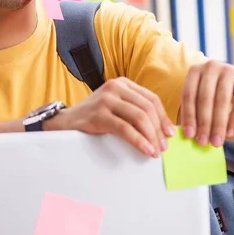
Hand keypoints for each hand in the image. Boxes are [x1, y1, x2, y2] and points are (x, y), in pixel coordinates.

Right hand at [48, 77, 175, 157]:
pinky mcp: (99, 114)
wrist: (64, 122)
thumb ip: (134, 110)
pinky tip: (145, 150)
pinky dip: (139, 141)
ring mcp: (106, 99)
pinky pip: (125, 128)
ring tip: (155, 151)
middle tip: (163, 147)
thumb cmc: (94, 117)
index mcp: (123, 83)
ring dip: (151, 136)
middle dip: (158, 129)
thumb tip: (162, 130)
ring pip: (139, 117)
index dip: (163, 117)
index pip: (151, 98)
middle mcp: (115, 87)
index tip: (170, 134)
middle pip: (147, 108)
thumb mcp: (116, 106)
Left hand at [179, 61, 233, 147]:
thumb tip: (187, 135)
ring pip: (222, 100)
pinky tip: (230, 133)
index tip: (189, 135)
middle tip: (203, 142)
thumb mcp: (202, 100)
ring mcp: (229, 69)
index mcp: (195, 70)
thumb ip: (194, 113)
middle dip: (203, 123)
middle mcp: (211, 66)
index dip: (188, 116)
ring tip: (216, 142)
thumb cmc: (215, 96)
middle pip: (205, 98)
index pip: (188, 95)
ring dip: (218, 124)